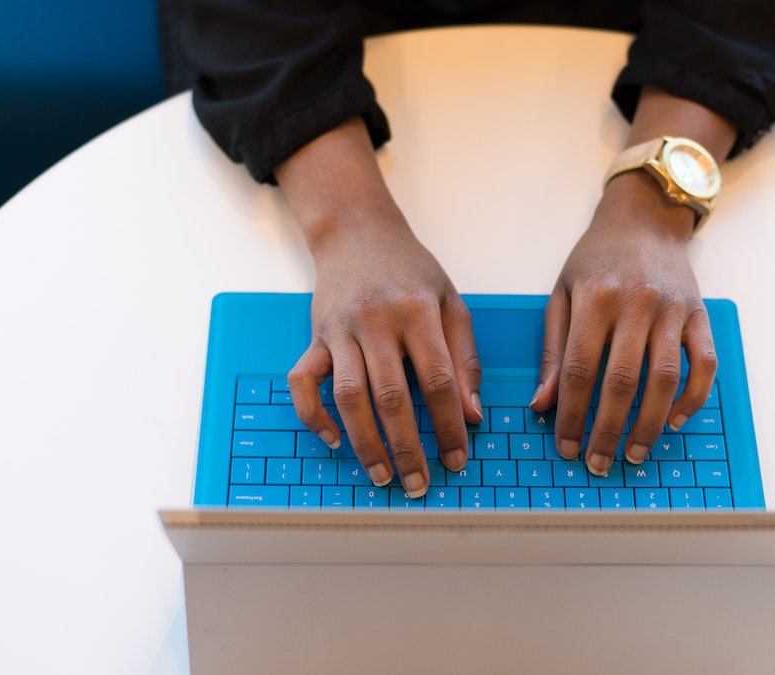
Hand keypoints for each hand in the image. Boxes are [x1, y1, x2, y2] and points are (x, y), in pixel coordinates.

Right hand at [286, 213, 482, 498]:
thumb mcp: (451, 302)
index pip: (439, 380)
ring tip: (381, 476)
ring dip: (364, 442)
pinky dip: (313, 415)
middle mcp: (376, 322)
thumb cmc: (409, 270)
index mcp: (418, 312)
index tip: (457, 459)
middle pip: (391, 396)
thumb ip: (465, 358)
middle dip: (407, 447)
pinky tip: (333, 440)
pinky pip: (303, 382)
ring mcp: (340, 330)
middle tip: (418, 483)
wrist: (356, 231)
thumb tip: (471, 415)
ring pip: (348, 396)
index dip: (449, 425)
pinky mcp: (314, 336)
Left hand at [530, 170, 717, 475]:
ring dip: (650, 423)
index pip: (579, 369)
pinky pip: (703, 364)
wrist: (645, 218)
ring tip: (634, 453)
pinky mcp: (699, 315)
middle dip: (607, 429)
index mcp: (594, 298)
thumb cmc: (597, 259)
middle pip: (621, 381)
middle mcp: (636, 304)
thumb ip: (552, 350)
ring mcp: (672, 310)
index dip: (571, 414)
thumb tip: (541, 405)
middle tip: (598, 462)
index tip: (566, 447)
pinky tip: (675, 421)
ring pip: (665, 379)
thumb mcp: (562, 293)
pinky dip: (693, 398)